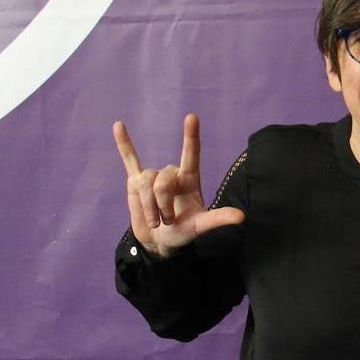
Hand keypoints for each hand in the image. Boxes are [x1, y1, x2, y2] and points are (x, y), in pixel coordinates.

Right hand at [113, 113, 244, 257]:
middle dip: (161, 205)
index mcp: (189, 179)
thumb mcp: (200, 226)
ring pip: (144, 184)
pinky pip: (129, 159)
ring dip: (148, 206)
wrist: (159, 242)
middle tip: (167, 220)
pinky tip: (118, 125)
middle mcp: (172, 174)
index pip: (192, 154)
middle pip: (162, 181)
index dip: (191, 136)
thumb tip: (241, 217)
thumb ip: (218, 219)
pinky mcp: (135, 181)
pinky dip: (124, 144)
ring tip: (155, 220)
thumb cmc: (183, 231)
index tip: (192, 117)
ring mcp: (153, 176)